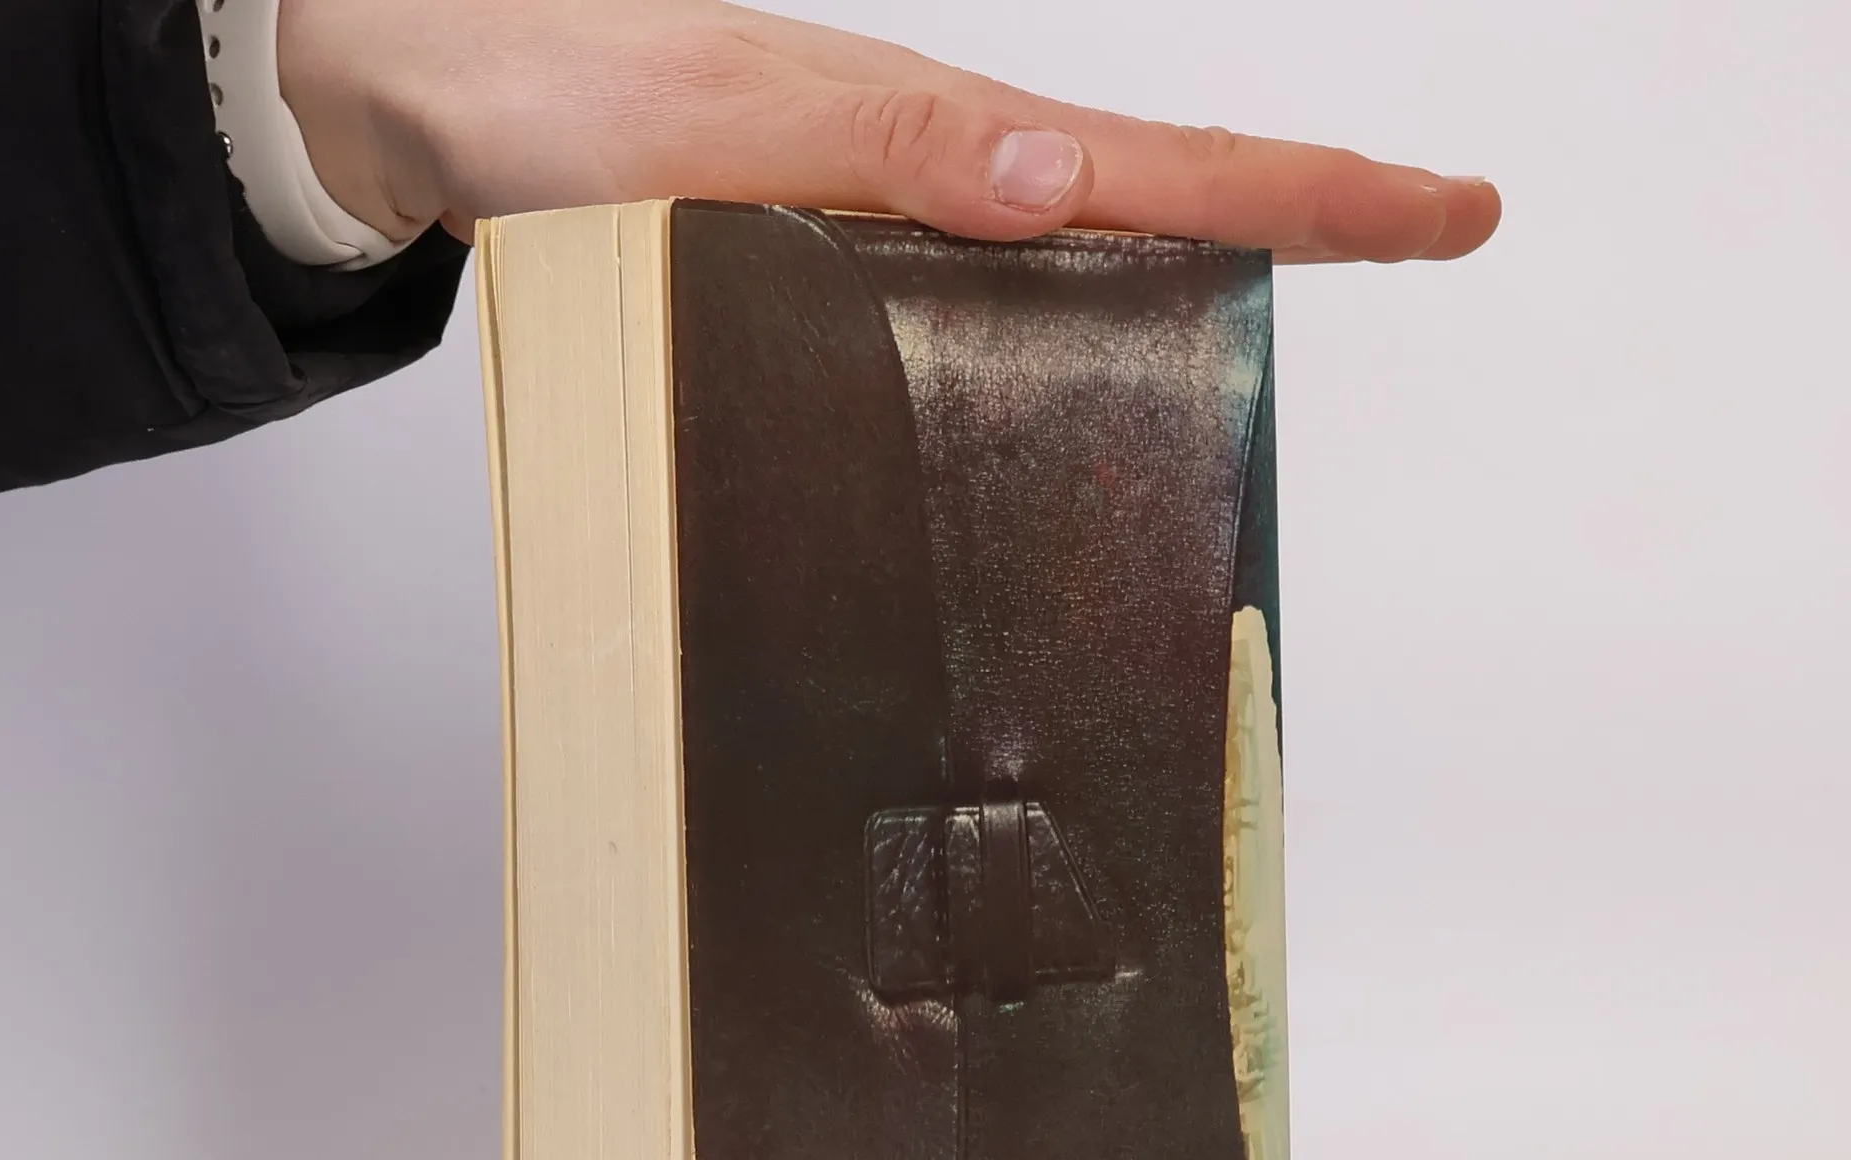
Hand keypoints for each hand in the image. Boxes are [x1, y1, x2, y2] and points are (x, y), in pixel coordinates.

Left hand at [278, 0, 1500, 263]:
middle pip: (1153, 192)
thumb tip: (1061, 178)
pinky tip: (1076, 367)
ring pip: (1075, 245)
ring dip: (1198, 265)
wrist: (410, 98)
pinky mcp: (821, 264)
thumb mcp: (711, 124)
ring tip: (1308, 292)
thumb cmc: (535, 96)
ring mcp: (880, 220)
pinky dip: (1060, 319)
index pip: (1158, 164)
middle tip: (1430, 231)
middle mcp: (924, 176)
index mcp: (929, 136)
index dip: (1310, 191)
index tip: (1445, 210)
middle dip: (1300, 213)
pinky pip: (976, 294)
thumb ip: (883, 152)